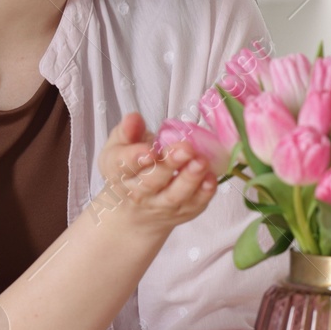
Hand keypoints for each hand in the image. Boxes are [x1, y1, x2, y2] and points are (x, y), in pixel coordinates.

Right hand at [96, 111, 218, 236]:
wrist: (136, 210)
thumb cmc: (131, 169)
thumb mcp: (121, 147)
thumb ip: (127, 131)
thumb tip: (134, 118)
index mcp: (120, 172)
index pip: (124, 166)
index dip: (135, 158)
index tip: (149, 151)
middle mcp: (139, 193)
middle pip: (152, 181)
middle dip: (169, 164)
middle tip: (185, 149)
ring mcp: (162, 205)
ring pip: (175, 195)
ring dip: (190, 178)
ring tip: (201, 161)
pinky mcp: (183, 212)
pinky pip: (195, 204)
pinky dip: (205, 192)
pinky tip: (211, 177)